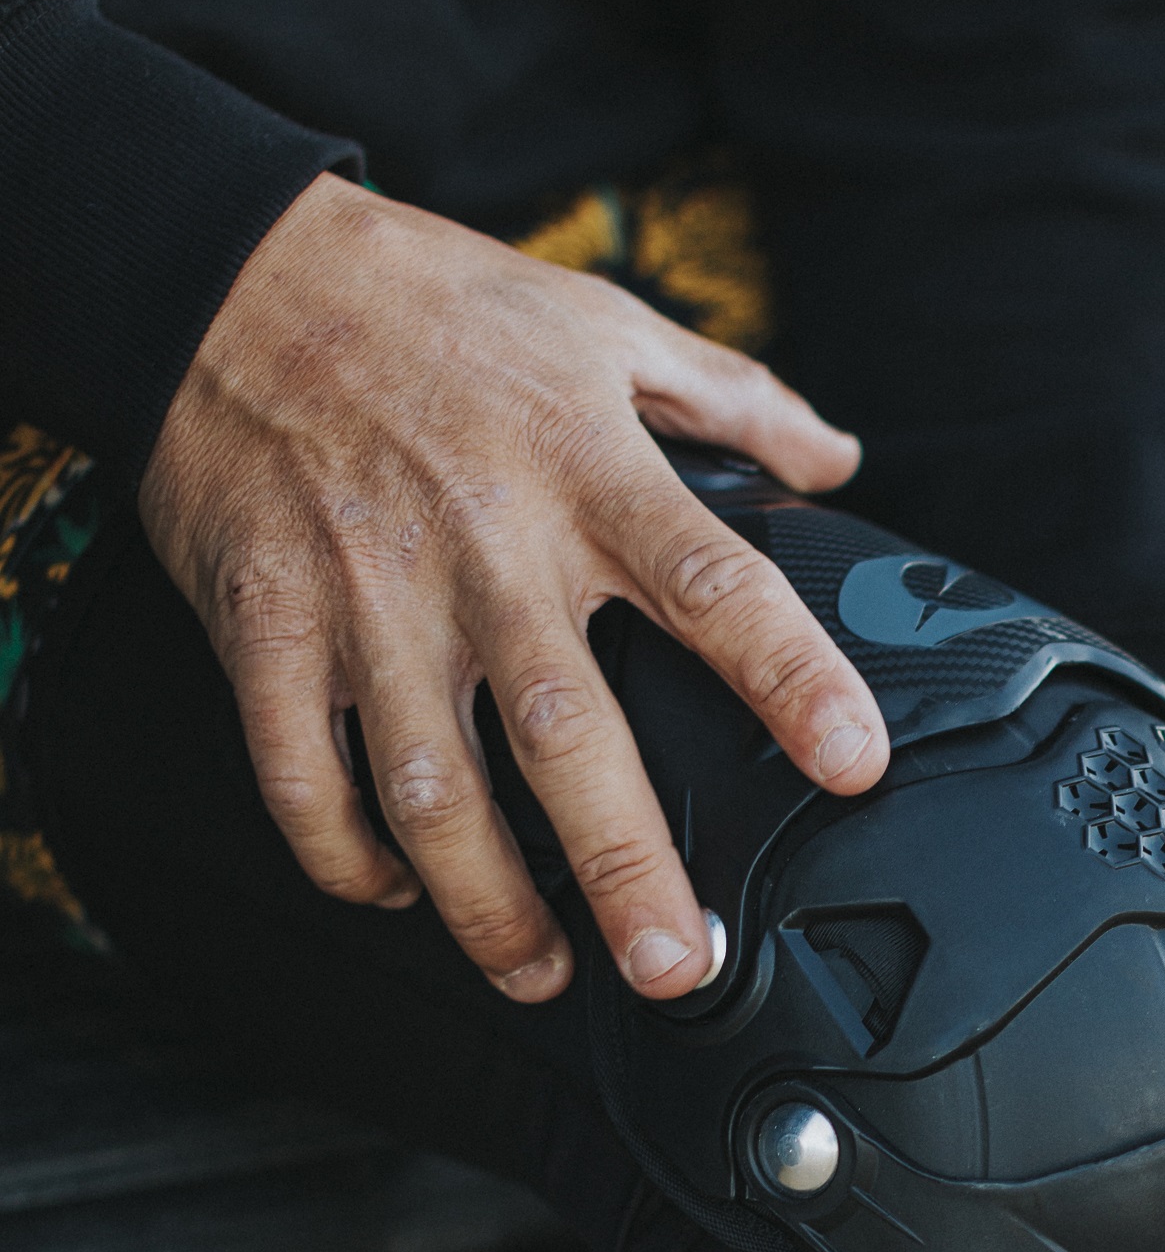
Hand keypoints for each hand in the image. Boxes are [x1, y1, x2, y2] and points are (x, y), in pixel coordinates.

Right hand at [141, 173, 888, 1003]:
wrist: (224, 275)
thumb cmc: (427, 302)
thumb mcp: (601, 321)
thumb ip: (732, 397)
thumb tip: (839, 458)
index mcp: (583, 472)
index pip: (714, 588)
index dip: (793, 681)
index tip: (851, 765)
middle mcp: (482, 549)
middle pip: (567, 733)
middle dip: (625, 864)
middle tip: (680, 964)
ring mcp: (367, 600)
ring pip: (430, 787)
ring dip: (486, 903)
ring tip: (543, 976)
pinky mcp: (266, 629)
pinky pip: (300, 776)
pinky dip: (344, 855)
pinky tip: (395, 896)